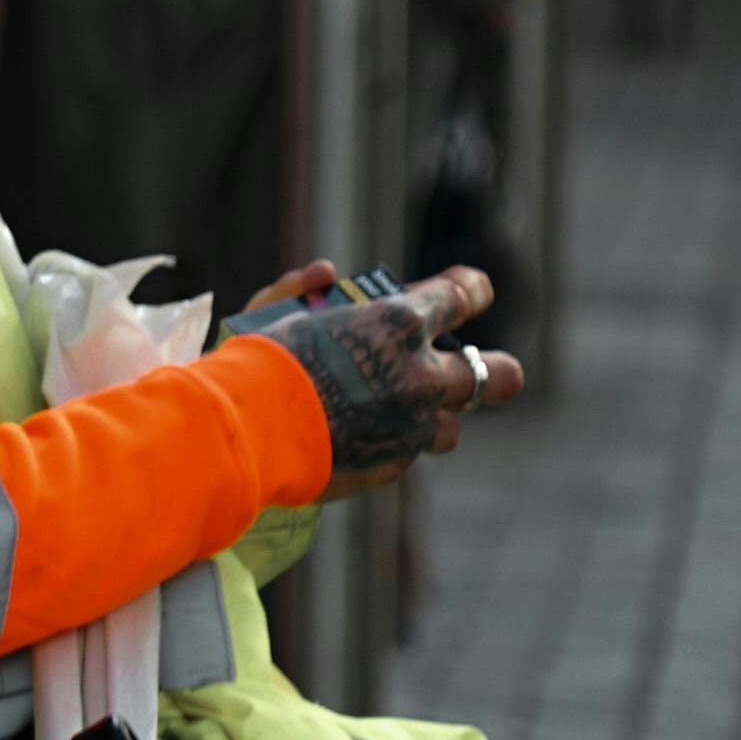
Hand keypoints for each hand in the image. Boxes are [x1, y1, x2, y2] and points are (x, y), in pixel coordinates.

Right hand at [236, 261, 522, 480]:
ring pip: (452, 428)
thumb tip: (325, 273)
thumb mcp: (276, 309)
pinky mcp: (391, 465)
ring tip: (407, 413)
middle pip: (496, 375)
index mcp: (400, 323)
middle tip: (484, 368)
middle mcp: (420, 375)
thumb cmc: (258, 360)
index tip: (472, 291)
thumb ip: (303, 287)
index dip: (471, 290)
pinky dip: (389, 445)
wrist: (245, 430)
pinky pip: (405, 455)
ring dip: (434, 418)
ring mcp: (411, 427)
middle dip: (495, 370)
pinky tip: (361, 437)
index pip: (462, 296)